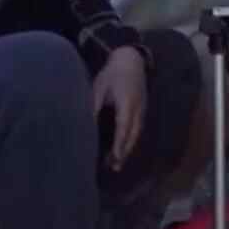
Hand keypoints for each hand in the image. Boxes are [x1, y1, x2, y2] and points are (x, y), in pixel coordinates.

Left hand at [90, 45, 148, 170]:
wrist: (131, 60)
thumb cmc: (111, 74)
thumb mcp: (99, 88)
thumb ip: (94, 107)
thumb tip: (86, 125)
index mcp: (126, 102)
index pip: (123, 128)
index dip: (119, 144)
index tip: (115, 158)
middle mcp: (138, 108)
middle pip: (132, 134)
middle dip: (124, 152)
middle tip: (115, 167)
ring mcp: (142, 109)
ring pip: (136, 133)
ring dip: (128, 148)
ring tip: (117, 162)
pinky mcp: (142, 109)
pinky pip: (138, 128)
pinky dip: (131, 140)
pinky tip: (123, 147)